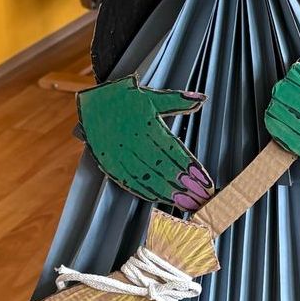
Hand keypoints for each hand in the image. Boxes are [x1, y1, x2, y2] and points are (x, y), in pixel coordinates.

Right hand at [77, 77, 212, 208]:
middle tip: (202, 199)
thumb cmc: (128, 99)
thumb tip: (201, 98)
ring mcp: (119, 154)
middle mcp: (133, 141)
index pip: (174, 152)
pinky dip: (145, 192)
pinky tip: (161, 199)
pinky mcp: (109, 163)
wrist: (94, 100)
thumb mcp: (153, 97)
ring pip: (147, 178)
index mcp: (146, 125)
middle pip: (164, 168)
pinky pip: (128, 181)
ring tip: (186, 203)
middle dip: (185, 186)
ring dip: (169, 193)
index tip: (205, 181)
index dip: (190, 168)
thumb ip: (178, 100)